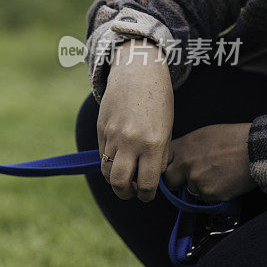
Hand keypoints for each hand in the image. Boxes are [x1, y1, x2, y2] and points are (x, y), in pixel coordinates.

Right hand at [98, 39, 172, 201]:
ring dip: (115, 178)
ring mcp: (113, 135)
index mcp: (153, 143)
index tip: (147, 193)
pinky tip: (118, 156)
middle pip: (120, 182)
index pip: (147, 183)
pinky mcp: (101, 128)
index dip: (147, 195)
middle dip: (126, 193)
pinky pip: (102, 154)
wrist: (138, 72)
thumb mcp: (165, 129)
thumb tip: (149, 176)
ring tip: (124, 176)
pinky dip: (109, 161)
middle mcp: (131, 141)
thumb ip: (157, 155)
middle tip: (132, 191)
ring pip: (107, 170)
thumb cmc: (158, 100)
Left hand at [165, 123, 255, 202]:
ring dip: (200, 187)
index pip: (162, 162)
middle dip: (178, 182)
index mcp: (181, 148)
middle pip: (170, 180)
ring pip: (190, 190)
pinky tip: (224, 182)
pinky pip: (206, 198)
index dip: (169, 167)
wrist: (254, 149)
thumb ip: (186, 148)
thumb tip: (181, 157)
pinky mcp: (208, 192)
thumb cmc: (232, 139)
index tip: (173, 170)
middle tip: (191, 179)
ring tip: (216, 175)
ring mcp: (195, 179)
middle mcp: (183, 164)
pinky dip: (214, 194)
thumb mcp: (202, 135)